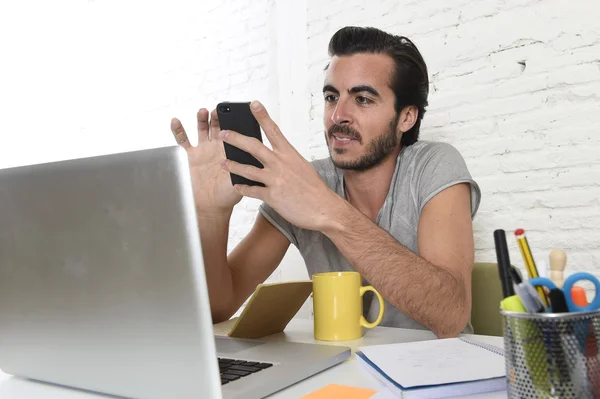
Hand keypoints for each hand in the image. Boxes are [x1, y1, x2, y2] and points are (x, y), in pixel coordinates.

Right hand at [171, 109, 241, 214]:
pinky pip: (182, 141)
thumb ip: (242, 171)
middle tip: (218, 111)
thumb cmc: (227, 195)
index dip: (233, 123)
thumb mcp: (240, 182)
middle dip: (217, 117)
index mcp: (230, 152)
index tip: (233, 115)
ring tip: (203, 111)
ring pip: (201, 129)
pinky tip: (176, 121)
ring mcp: (202, 150)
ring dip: (202, 119)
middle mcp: (216, 148)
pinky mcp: (189, 156)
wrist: (211, 206)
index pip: (232, 133)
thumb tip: (248, 162)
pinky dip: (178, 130)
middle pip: (217, 127)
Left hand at [219, 101, 342, 230]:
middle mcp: (280, 164)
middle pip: (253, 147)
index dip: (262, 116)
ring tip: (222, 163)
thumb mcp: (301, 166)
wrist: (323, 208)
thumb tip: (272, 156)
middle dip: (235, 138)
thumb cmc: (313, 188)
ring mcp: (275, 180)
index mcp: (289, 154)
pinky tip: (236, 186)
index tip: (253, 104)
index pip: (273, 130)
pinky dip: (242, 188)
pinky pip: (252, 190)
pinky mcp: (272, 196)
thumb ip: (286, 160)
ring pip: (248, 170)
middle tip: (222, 133)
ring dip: (233, 165)